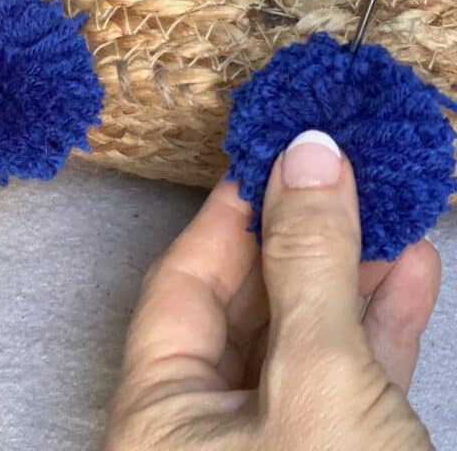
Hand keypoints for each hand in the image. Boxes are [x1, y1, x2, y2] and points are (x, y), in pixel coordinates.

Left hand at [103, 131, 439, 450]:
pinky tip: (413, 272)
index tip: (274, 153)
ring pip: (304, 341)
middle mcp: (204, 430)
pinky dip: (380, 329)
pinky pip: (347, 382)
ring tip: (385, 210)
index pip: (183, 281)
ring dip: (351, 277)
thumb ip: (309, 264)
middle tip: (337, 172)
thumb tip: (308, 154)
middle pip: (246, 306)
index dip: (232, 211)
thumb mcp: (318, 379)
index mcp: (161, 414)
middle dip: (302, 238)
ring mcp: (269, 446)